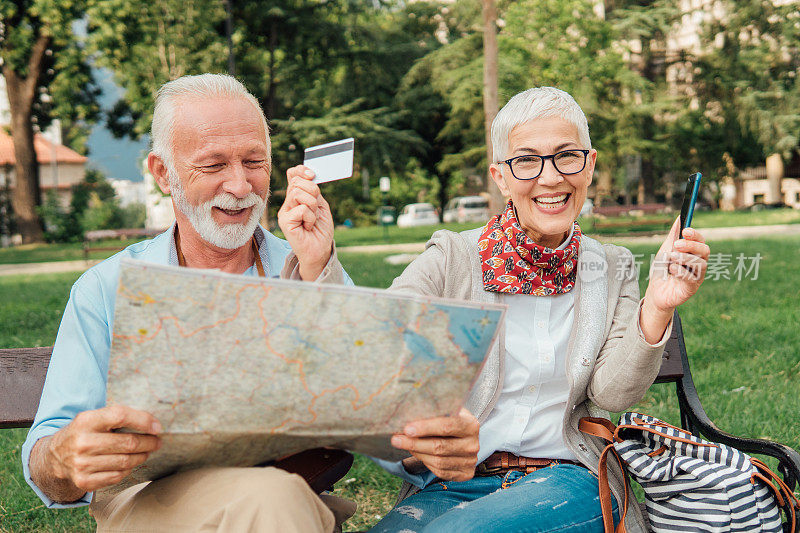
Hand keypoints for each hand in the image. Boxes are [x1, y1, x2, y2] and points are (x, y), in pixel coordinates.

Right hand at [45, 405, 161, 492]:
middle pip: (128, 443)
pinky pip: (117, 476)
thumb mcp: (94, 417)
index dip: (143, 420)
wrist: (55, 456)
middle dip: (149, 442)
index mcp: (86, 420)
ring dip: (142, 456)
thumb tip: (153, 424)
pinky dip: (128, 469)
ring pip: (125, 461)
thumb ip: (118, 416)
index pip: (120, 416)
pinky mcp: (83, 480)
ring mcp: (81, 464)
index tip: (158, 427)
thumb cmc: (85, 432)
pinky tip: (131, 463)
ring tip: (147, 451)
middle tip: (157, 441)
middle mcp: (82, 442)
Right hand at [278, 165, 334, 280]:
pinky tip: (308, 226)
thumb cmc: (320, 229)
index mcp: (296, 197)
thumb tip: (308, 173)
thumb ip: (313, 190)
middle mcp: (288, 203)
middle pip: (297, 182)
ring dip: (313, 206)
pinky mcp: (285, 222)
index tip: (313, 175)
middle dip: (313, 191)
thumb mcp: (320, 205)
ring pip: (298, 193)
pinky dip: (310, 217)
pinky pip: (301, 209)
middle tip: (316, 208)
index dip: (302, 170)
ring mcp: (285, 212)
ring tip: (312, 219)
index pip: (293, 174)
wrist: (320, 249)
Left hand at [391, 408, 478, 481]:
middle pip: (440, 446)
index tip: (407, 429)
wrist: (466, 438)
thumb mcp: (448, 412)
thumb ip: (434, 412)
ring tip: (403, 445)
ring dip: (417, 453)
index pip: (447, 426)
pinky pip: (441, 472)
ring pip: (438, 461)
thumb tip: (406, 414)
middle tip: (396, 439)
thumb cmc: (452, 421)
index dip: (426, 428)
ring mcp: (470, 461)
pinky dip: (426, 463)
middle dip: (415, 443)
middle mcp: (473, 444)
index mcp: (471, 425)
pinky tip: (416, 454)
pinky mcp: (465, 474)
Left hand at [641, 218, 709, 340]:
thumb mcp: (665, 250)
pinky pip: (692, 278)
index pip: (701, 240)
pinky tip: (671, 269)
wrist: (655, 291)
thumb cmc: (662, 270)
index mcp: (694, 253)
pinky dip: (680, 271)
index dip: (695, 235)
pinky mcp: (692, 288)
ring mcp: (697, 276)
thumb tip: (679, 217)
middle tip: (676, 244)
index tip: (685, 231)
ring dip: (684, 258)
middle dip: (691, 246)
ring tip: (671, 258)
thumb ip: (673, 236)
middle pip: (705, 251)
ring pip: (700, 264)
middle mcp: (699, 263)